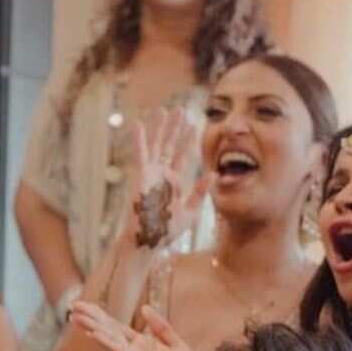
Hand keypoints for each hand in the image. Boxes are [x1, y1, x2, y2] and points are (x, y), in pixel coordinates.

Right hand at [70, 300, 194, 350]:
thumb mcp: (176, 344)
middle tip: (72, 305)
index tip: (84, 304)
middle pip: (108, 331)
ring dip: (92, 327)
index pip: (116, 327)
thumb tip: (143, 308)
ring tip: (74, 316)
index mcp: (142, 346)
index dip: (101, 315)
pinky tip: (93, 333)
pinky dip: (106, 341)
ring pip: (109, 339)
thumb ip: (160, 327)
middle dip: (91, 318)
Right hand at [123, 107, 207, 250]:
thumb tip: (213, 174)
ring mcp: (151, 174)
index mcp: (175, 183)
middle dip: (175, 128)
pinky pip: (140, 154)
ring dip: (160, 128)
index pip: (184, 157)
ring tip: (164, 109)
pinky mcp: (141, 176)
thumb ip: (200, 192)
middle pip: (170, 146)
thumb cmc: (168, 231)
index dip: (188, 141)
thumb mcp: (191, 211)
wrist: (150, 241)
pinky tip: (138, 123)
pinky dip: (139, 139)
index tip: (194, 125)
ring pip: (157, 145)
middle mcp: (162, 175)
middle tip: (180, 110)